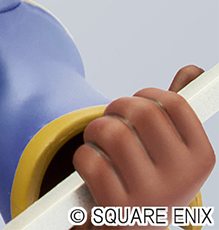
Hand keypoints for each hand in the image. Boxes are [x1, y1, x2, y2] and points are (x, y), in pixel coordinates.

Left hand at [72, 66, 214, 228]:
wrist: (132, 228)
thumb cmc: (150, 175)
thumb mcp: (171, 147)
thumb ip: (178, 110)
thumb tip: (193, 70)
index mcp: (201, 160)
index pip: (174, 103)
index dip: (147, 96)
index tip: (139, 106)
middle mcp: (181, 181)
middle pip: (139, 111)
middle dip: (116, 109)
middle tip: (114, 123)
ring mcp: (150, 198)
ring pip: (110, 131)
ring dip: (95, 132)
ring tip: (101, 146)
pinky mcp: (116, 211)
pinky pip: (88, 159)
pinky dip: (83, 157)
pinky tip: (93, 171)